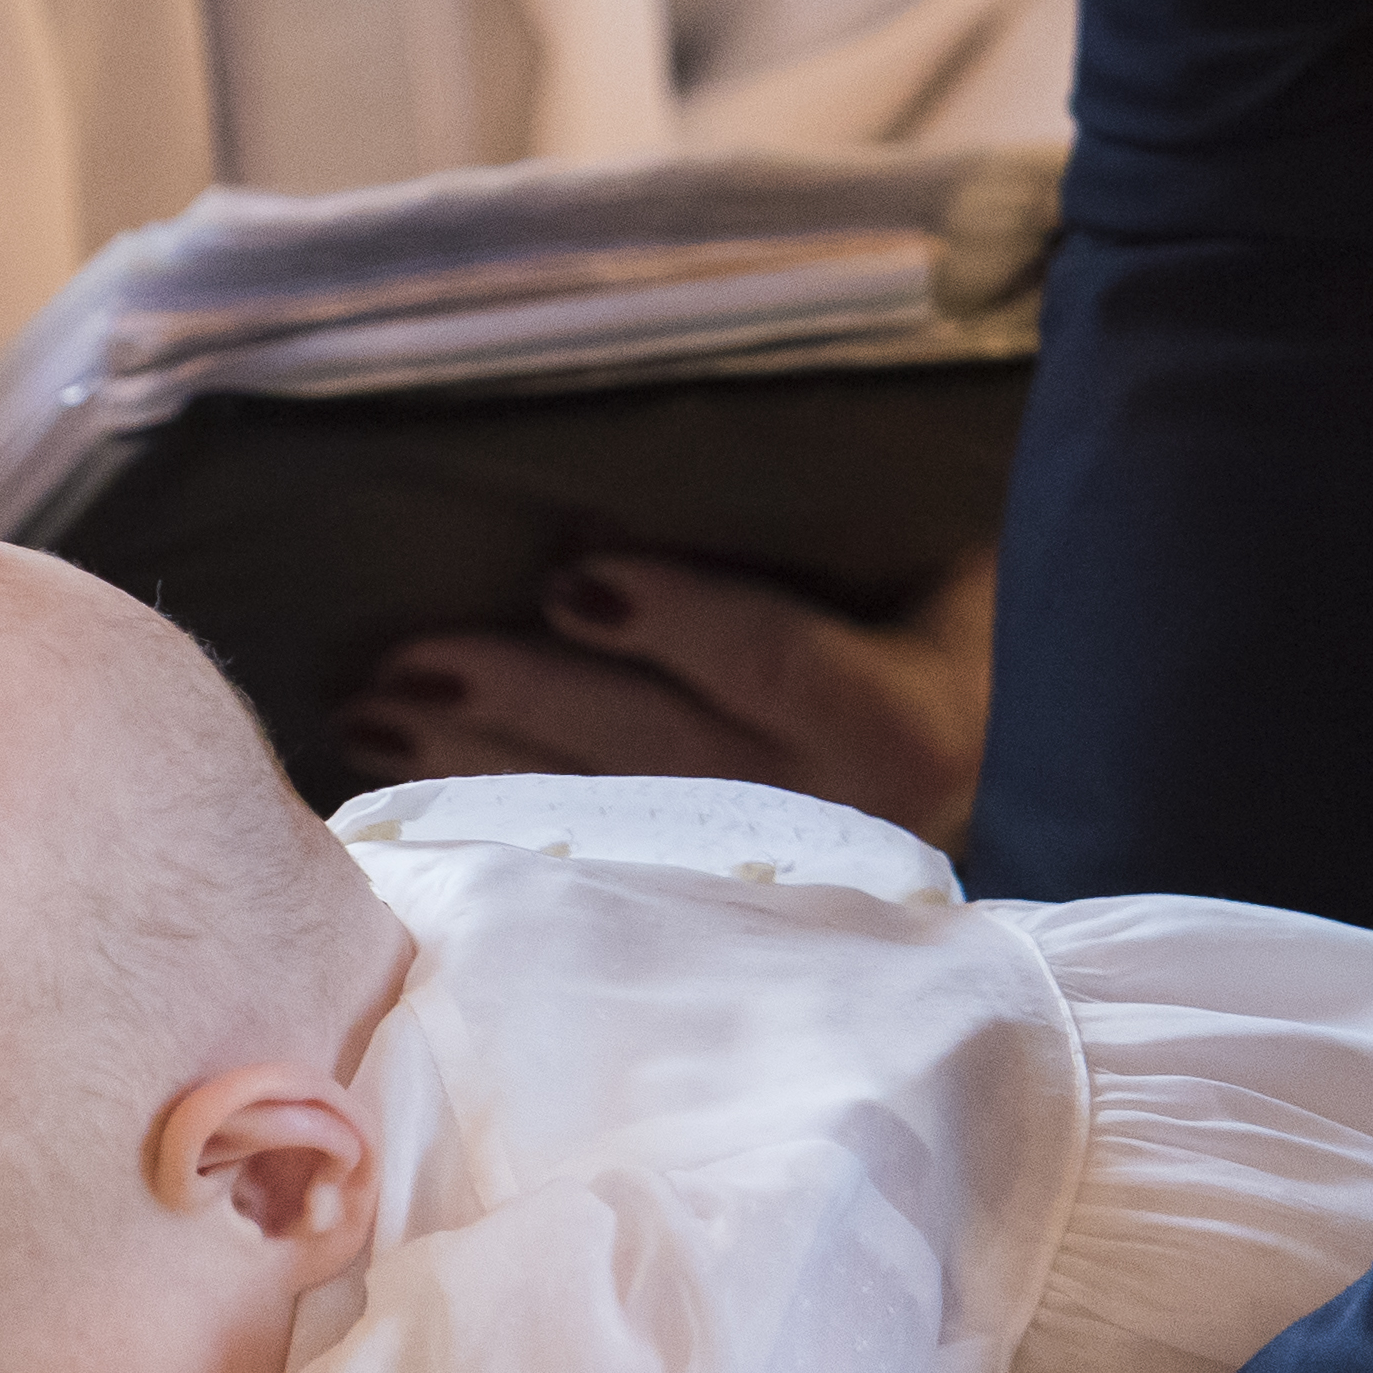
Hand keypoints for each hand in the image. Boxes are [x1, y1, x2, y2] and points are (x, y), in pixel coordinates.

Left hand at [334, 546, 993, 850]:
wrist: (1001, 746)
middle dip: (528, 703)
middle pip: (665, 755)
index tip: (572, 576)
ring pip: (610, 819)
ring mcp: (775, 869)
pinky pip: (588, 857)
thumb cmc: (945, 610)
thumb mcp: (925, 550)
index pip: (784, 667)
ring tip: (371, 705)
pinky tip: (399, 779)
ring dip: (477, 762)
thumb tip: (626, 475)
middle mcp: (843, 811)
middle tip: (409, 656)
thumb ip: (818, 515)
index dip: (679, 623)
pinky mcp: (716, 897)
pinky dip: (488, 814)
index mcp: (907, 718)